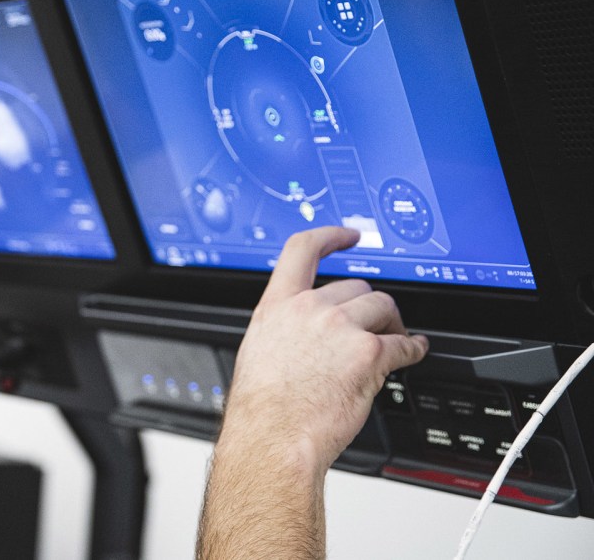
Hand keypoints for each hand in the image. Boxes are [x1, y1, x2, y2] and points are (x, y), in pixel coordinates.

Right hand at [221, 226, 428, 473]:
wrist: (273, 438)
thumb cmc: (263, 409)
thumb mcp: (260, 351)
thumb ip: (284, 329)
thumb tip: (304, 332)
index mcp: (277, 306)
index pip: (302, 250)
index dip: (330, 236)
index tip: (349, 236)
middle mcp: (308, 309)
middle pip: (355, 285)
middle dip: (369, 306)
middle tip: (375, 325)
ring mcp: (340, 328)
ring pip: (383, 307)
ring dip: (392, 324)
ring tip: (393, 341)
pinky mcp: (368, 353)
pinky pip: (403, 344)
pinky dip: (414, 349)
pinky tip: (414, 353)